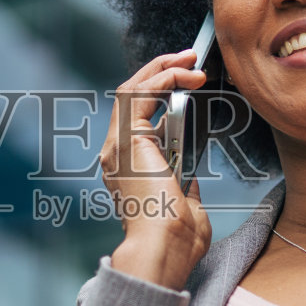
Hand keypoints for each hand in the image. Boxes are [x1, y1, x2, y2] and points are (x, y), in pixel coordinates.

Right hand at [100, 49, 212, 289]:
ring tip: (189, 57)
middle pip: (131, 98)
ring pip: (132, 90)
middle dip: (160, 72)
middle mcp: (116, 155)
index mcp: (128, 170)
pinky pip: (142, 94)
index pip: (139, 120)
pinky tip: (188, 73)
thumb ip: (183, 185)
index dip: (161, 96)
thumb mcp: (184, 205)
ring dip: (162, 68)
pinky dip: (165, 78)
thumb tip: (188, 173)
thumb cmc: (176, 239)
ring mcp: (118, 146)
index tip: (188, 84)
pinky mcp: (128, 139)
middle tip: (189, 59)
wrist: (164, 248)